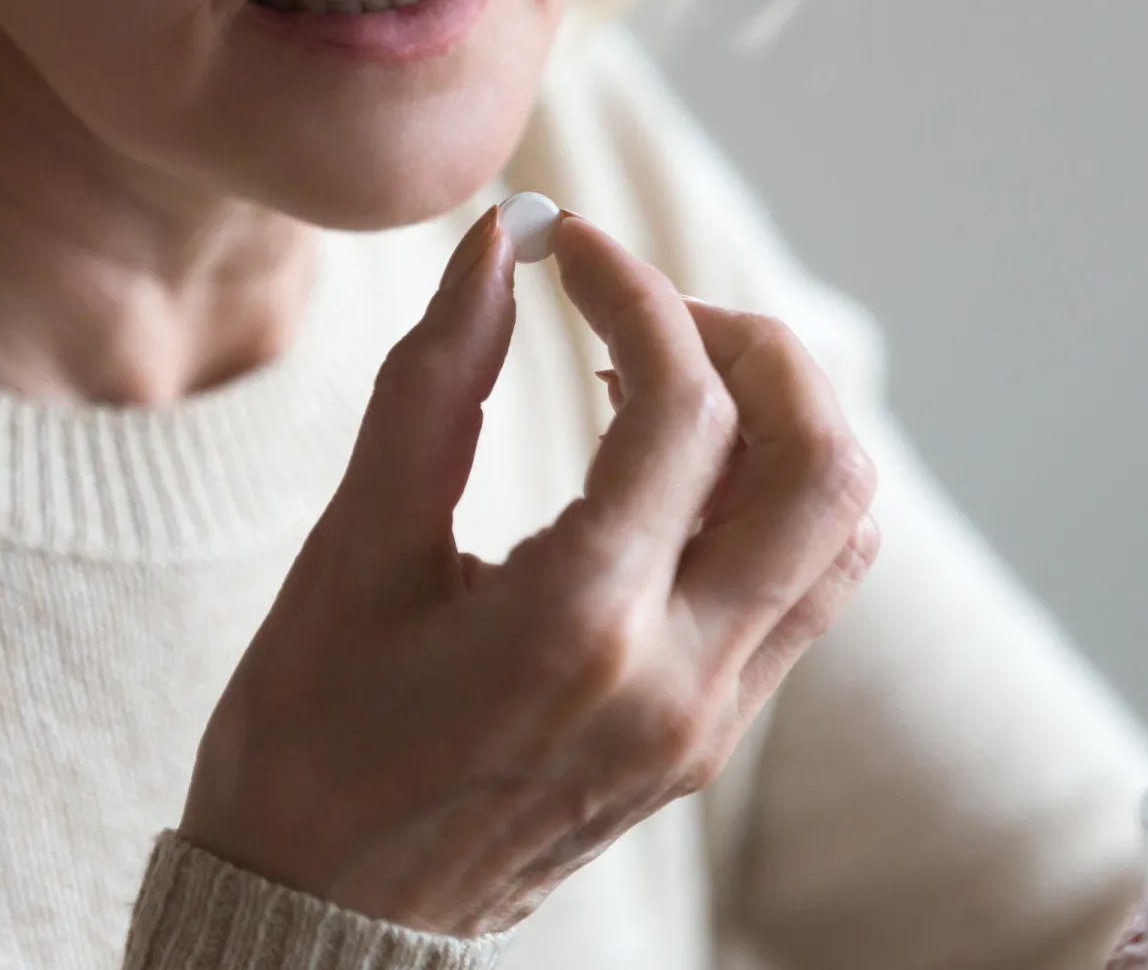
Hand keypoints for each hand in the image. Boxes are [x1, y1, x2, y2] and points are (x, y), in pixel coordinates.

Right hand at [177, 206, 879, 936]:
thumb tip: (496, 245)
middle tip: (644, 314)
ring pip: (838, 530)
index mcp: (578, 628)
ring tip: (659, 386)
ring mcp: (709, 721)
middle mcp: (676, 678)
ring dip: (780, 424)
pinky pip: (802, 591)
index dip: (632, 292)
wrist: (323, 917)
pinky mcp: (711, 741)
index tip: (567, 246)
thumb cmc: (310, 741)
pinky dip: (769, 499)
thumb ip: (433, 385)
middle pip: (821, 462)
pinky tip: (668, 473)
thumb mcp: (351, 554)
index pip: (681, 407)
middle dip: (754, 348)